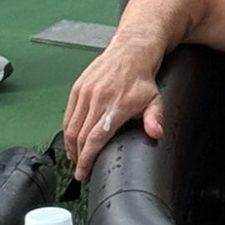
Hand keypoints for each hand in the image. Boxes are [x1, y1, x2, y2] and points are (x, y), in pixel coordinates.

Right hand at [63, 38, 164, 180]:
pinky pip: (68, 115)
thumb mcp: (155, 99)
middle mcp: (98, 99)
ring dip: (71, 147)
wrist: (131, 51)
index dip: (87, 159)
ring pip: (71, 127)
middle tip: (80, 172)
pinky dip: (67, 131)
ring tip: (76, 159)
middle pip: (81, 137)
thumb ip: (154, 118)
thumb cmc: (142, 79)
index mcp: (117, 105)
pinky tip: (72, 141)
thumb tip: (157, 133)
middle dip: (78, 158)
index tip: (83, 173)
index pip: (96, 138)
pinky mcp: (78, 88)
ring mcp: (86, 92)